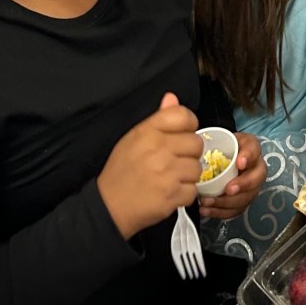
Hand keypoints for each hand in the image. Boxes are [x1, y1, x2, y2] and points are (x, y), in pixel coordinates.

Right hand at [97, 92, 201, 239]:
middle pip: (196, 143)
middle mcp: (159, 149)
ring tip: (171, 177)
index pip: (183, 116)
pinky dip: (184, 194)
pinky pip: (193, 190)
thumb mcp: (132, 139)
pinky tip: (170, 191)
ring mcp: (167, 173)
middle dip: (189, 153)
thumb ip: (157, 119)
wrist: (108, 207)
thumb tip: (172, 98)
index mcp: (148, 132)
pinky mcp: (171, 195)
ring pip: (197, 168)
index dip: (189, 125)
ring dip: (187, 175)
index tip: (183, 134)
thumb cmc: (121, 172)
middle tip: (175, 160)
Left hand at [199, 131, 267, 219]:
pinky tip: (206, 210)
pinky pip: (235, 211)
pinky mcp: (242, 201)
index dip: (249, 158)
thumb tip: (205, 148)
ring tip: (206, 202)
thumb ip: (219, 140)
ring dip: (226, 203)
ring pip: (245, 199)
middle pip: (255, 181)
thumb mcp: (224, 138)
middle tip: (227, 189)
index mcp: (253, 151)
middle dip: (242, 186)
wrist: (225, 158)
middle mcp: (256, 171)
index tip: (239, 163)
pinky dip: (220, 213)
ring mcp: (251, 188)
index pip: (254, 151)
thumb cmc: (224, 147)